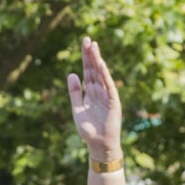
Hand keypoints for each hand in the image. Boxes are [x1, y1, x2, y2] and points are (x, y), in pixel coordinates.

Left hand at [67, 37, 122, 163]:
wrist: (98, 144)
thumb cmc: (88, 129)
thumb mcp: (77, 108)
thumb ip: (75, 92)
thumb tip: (71, 73)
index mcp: (90, 91)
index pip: (88, 70)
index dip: (86, 57)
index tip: (84, 43)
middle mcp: (99, 90)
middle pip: (94, 69)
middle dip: (91, 54)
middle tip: (87, 39)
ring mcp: (107, 95)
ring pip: (101, 74)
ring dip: (97, 60)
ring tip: (93, 46)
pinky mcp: (113, 102)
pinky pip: (108, 85)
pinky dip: (105, 75)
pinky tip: (101, 64)